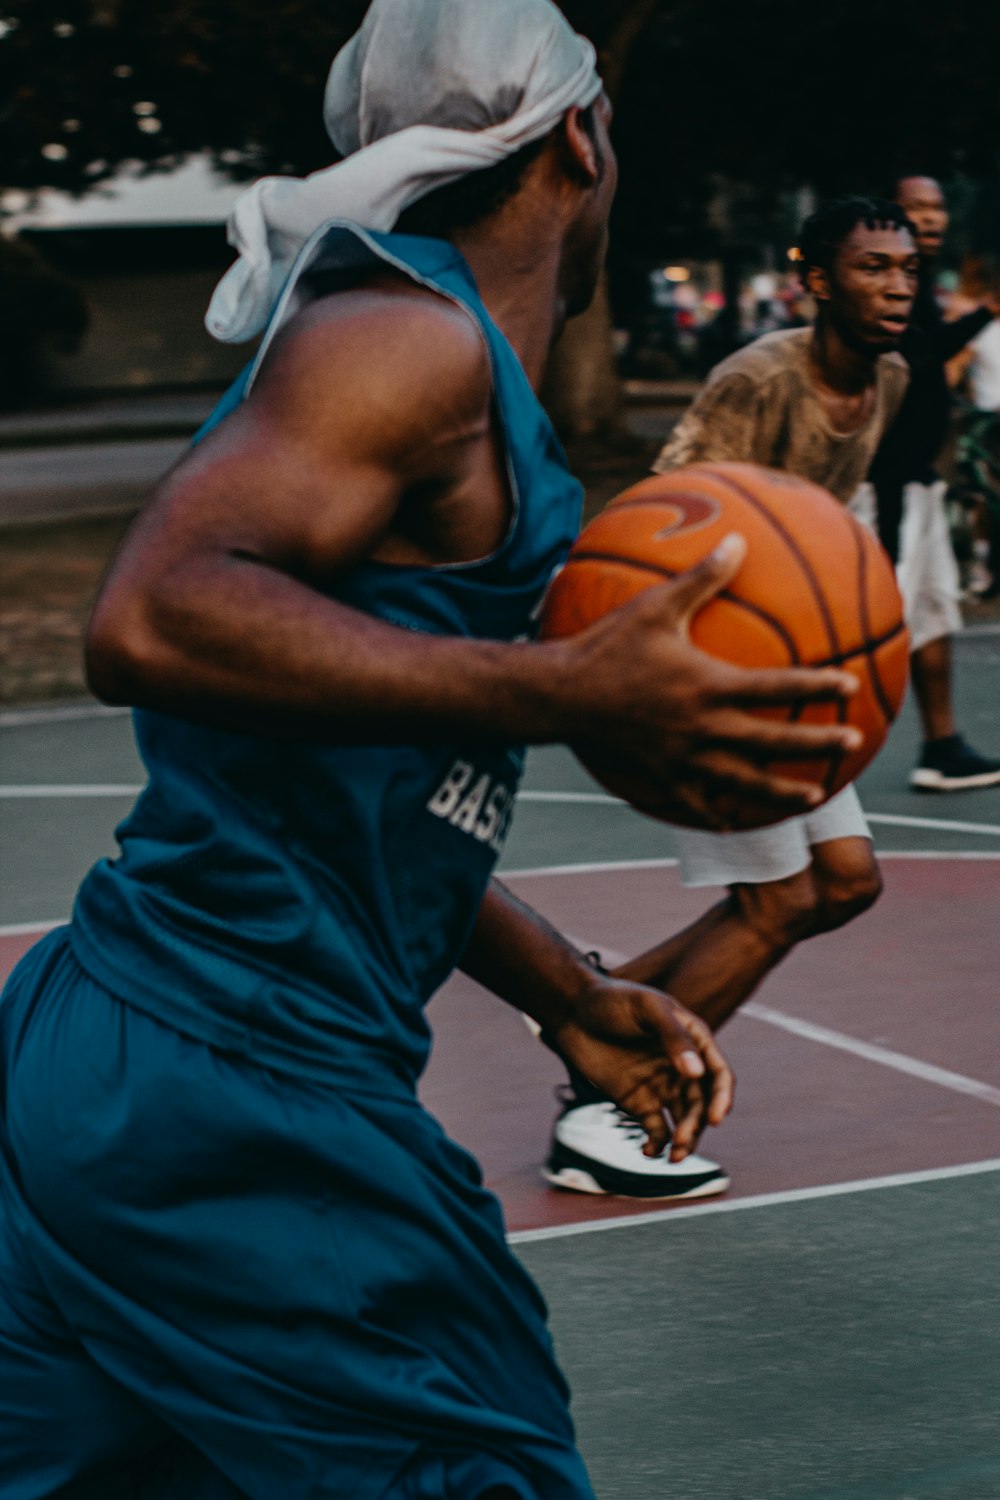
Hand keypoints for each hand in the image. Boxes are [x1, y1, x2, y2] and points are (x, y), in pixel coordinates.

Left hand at [547, 970, 734, 1159]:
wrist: (573, 1011)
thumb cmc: (612, 999)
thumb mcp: (647, 1007)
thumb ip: (673, 1036)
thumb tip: (696, 1073)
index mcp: (693, 1041)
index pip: (719, 1074)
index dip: (722, 1098)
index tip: (715, 1119)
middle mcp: (682, 1067)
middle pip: (702, 1104)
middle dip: (697, 1126)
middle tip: (682, 1141)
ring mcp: (661, 1086)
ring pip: (684, 1121)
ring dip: (685, 1141)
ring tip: (673, 1156)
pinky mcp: (639, 1102)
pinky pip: (657, 1130)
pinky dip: (658, 1144)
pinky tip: (649, 1151)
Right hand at [551, 534, 860, 826]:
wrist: (561, 695)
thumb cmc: (607, 646)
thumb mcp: (656, 605)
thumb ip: (702, 576)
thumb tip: (738, 540)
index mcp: (709, 685)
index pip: (777, 686)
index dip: (817, 686)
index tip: (849, 686)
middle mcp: (704, 727)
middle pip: (773, 741)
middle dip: (816, 744)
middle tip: (853, 743)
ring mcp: (684, 757)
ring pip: (743, 782)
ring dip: (780, 793)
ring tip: (810, 799)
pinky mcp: (661, 774)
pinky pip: (694, 801)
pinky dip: (716, 814)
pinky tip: (733, 822)